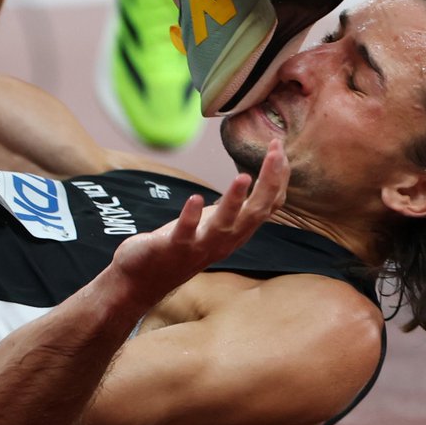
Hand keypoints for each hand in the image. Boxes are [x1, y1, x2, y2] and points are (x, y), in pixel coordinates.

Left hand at [111, 140, 288, 304]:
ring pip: (225, 225)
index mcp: (237, 232)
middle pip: (255, 213)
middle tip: (275, 153)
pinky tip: (195, 197)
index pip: (268, 205)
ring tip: (243, 177)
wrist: (146, 278)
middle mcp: (225, 241)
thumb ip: (233, 208)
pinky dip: (191, 216)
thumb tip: (250, 180)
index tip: (279, 146)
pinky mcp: (174, 248)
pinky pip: (186, 233)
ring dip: (235, 201)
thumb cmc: (184, 244)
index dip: (278, 177)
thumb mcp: (215, 224)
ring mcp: (200, 246)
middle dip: (268, 182)